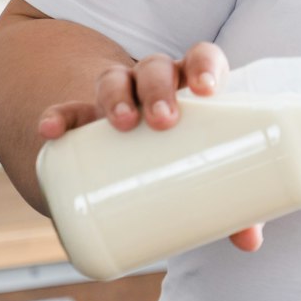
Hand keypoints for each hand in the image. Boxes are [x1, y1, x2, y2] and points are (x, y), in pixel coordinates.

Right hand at [36, 41, 263, 251]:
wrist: (128, 159)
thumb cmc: (184, 160)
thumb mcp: (204, 174)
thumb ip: (231, 204)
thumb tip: (250, 241)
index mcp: (191, 88)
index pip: (200, 59)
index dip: (204, 65)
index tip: (207, 89)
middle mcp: (154, 86)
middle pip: (155, 68)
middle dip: (159, 88)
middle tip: (165, 121)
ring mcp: (116, 100)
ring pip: (114, 80)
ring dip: (117, 96)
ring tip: (122, 123)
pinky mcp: (82, 123)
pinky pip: (66, 112)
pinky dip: (57, 118)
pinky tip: (51, 131)